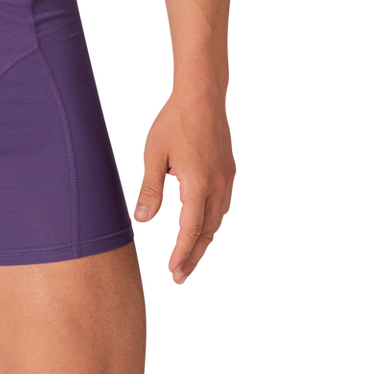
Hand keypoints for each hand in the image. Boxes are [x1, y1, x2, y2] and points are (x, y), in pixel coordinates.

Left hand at [132, 89, 236, 286]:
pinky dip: (212, 225)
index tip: (171, 274)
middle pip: (207, 233)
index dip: (180, 254)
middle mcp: (218, 186)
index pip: (190, 231)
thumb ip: (150, 189)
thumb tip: (143, 222)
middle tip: (179, 279)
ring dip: (203, 244)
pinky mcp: (230, 172)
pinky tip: (202, 229)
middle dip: (193, 258)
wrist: (203, 94)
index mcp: (198, 184)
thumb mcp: (154, 153)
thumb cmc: (175, 120)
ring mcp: (227, 179)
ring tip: (189, 260)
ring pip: (217, 222)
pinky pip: (223, 208)